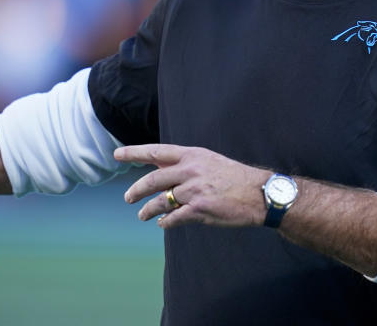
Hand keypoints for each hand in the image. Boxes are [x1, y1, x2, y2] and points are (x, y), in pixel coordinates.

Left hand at [114, 144, 269, 229]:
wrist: (259, 193)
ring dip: (148, 209)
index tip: (117, 154)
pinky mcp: (199, 210)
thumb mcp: (208, 161)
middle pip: (153, 179)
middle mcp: (190, 170)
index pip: (157, 152)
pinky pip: (173, 218)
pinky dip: (165, 222)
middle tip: (128, 197)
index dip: (134, 152)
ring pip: (160, 201)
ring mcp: (194, 191)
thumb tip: (160, 170)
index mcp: (192, 155)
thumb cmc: (233, 177)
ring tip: (142, 214)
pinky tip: (163, 223)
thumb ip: (185, 165)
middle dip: (136, 190)